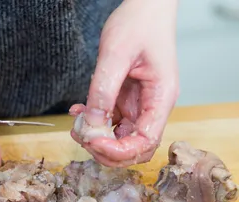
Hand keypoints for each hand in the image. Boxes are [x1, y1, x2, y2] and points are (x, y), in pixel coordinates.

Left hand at [71, 0, 179, 167]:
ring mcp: (140, 105)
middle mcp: (153, 107)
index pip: (146, 142)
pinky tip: (79, 112)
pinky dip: (94, 123)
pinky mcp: (126, 100)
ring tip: (77, 125)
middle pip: (135, 148)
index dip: (120, 150)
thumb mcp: (116, 53)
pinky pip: (110, 122)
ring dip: (97, 138)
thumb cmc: (140, 23)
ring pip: (120, 139)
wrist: (145, 7)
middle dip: (107, 150)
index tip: (94, 141)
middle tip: (82, 136)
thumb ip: (103, 89)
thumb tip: (92, 123)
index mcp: (161, 98)